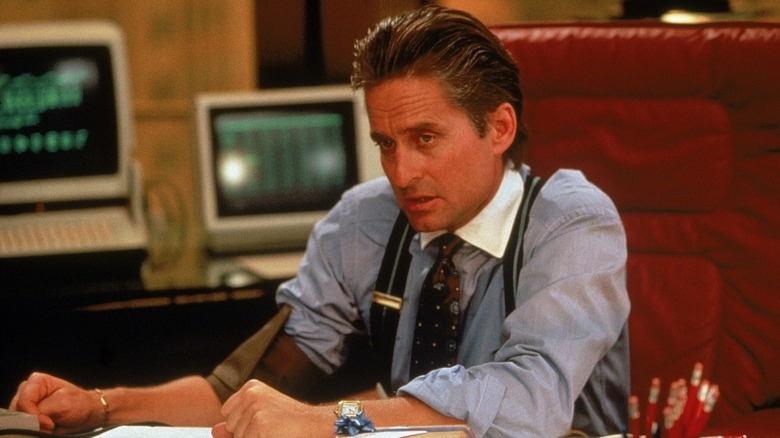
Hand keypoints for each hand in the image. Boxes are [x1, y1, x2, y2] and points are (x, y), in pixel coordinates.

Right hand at [10, 372, 103, 432]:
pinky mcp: (27, 416)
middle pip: (17, 412)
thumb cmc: (78, 404)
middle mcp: (28, 391)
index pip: (24, 402)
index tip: (49, 423)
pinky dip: (33, 429)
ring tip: (50, 425)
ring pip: (18, 421)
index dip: (34, 416)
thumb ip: (44, 411)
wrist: (86, 412)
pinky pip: (22, 426)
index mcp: (37, 382)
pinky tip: (46, 427)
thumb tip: (31, 422)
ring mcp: (26, 404)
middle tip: (51, 425)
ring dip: (33, 427)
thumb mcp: (63, 404)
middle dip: (33, 422)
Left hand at [211, 379, 331, 437]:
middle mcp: (250, 394)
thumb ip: (234, 426)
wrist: (314, 424)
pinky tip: (275, 435)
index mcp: (250, 387)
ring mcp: (254, 408)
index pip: (227, 413)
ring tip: (274, 431)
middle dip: (245, 433)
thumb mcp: (259, 419)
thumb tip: (214, 430)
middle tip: (271, 428)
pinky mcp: (259, 423)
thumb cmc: (289, 423)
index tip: (264, 421)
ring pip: (238, 437)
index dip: (242, 424)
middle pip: (230, 426)